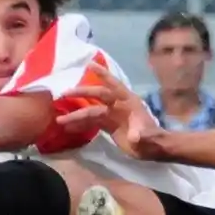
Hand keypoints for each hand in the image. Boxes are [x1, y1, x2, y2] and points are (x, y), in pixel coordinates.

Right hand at [54, 67, 168, 157]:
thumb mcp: (148, 138)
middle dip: (82, 94)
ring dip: (77, 115)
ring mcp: (113, 115)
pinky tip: (69, 127)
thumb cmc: (153, 140)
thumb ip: (142, 136)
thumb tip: (135, 137)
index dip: (103, 75)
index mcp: (128, 102)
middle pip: (98, 96)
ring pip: (92, 111)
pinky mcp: (109, 126)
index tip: (90, 65)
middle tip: (65, 93)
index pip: (114, 85)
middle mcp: (118, 105)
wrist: (154, 150)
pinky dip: (81, 124)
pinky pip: (92, 122)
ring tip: (60, 119)